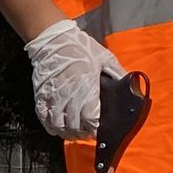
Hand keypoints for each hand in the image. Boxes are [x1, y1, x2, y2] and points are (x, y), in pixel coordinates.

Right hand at [24, 22, 124, 138]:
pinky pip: (44, 118)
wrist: (53, 39)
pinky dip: (50, 127)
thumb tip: (130, 85)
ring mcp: (53, 97)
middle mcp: (69, 95)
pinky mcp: (41, 96)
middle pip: (75, 126)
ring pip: (59, 126)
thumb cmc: (80, 48)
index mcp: (87, 87)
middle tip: (87, 133)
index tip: (98, 130)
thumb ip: (117, 73)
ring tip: (74, 133)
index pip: (91, 119)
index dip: (95, 129)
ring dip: (67, 133)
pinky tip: (57, 128)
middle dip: (82, 133)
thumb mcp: (104, 58)